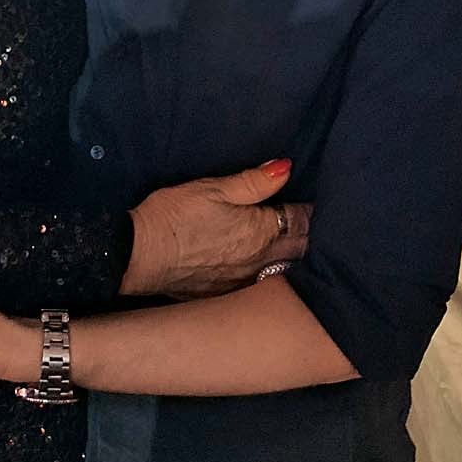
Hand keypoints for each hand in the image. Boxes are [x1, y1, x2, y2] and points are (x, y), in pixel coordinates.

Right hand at [119, 159, 310, 299]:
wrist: (139, 256)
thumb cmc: (174, 216)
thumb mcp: (212, 188)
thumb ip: (253, 181)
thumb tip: (287, 168)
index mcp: (262, 231)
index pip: (302, 219)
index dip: (312, 209)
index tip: (321, 202)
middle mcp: (261, 261)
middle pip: (301, 249)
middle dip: (311, 235)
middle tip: (318, 224)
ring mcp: (245, 282)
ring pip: (285, 270)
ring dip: (295, 257)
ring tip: (300, 245)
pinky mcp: (228, 294)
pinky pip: (263, 285)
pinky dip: (272, 273)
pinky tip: (270, 268)